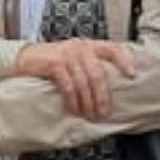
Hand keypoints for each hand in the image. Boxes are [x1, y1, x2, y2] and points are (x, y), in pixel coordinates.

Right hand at [13, 37, 136, 118]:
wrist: (27, 58)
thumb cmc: (54, 62)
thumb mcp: (75, 58)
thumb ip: (90, 65)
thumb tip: (107, 88)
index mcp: (90, 45)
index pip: (112, 48)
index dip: (124, 60)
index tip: (132, 75)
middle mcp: (81, 47)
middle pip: (98, 74)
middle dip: (102, 96)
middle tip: (103, 112)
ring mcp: (68, 54)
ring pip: (84, 82)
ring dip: (88, 102)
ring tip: (89, 114)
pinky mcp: (55, 64)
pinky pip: (68, 86)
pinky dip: (73, 100)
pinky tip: (75, 109)